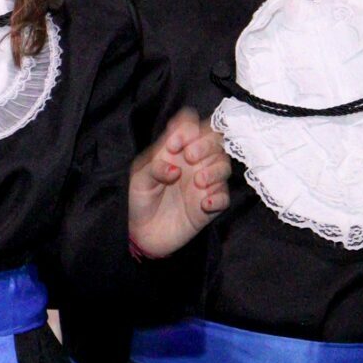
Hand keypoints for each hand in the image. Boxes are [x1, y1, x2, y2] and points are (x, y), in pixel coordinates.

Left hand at [127, 109, 230, 259]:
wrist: (142, 234)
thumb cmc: (139, 200)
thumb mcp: (139, 179)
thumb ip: (154, 168)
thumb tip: (175, 169)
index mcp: (176, 151)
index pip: (191, 127)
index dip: (187, 129)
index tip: (174, 144)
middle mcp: (193, 163)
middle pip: (214, 141)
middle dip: (206, 144)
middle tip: (190, 156)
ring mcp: (203, 184)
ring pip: (224, 166)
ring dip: (215, 170)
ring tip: (199, 181)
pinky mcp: (209, 206)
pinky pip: (224, 198)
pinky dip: (219, 198)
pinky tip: (205, 203)